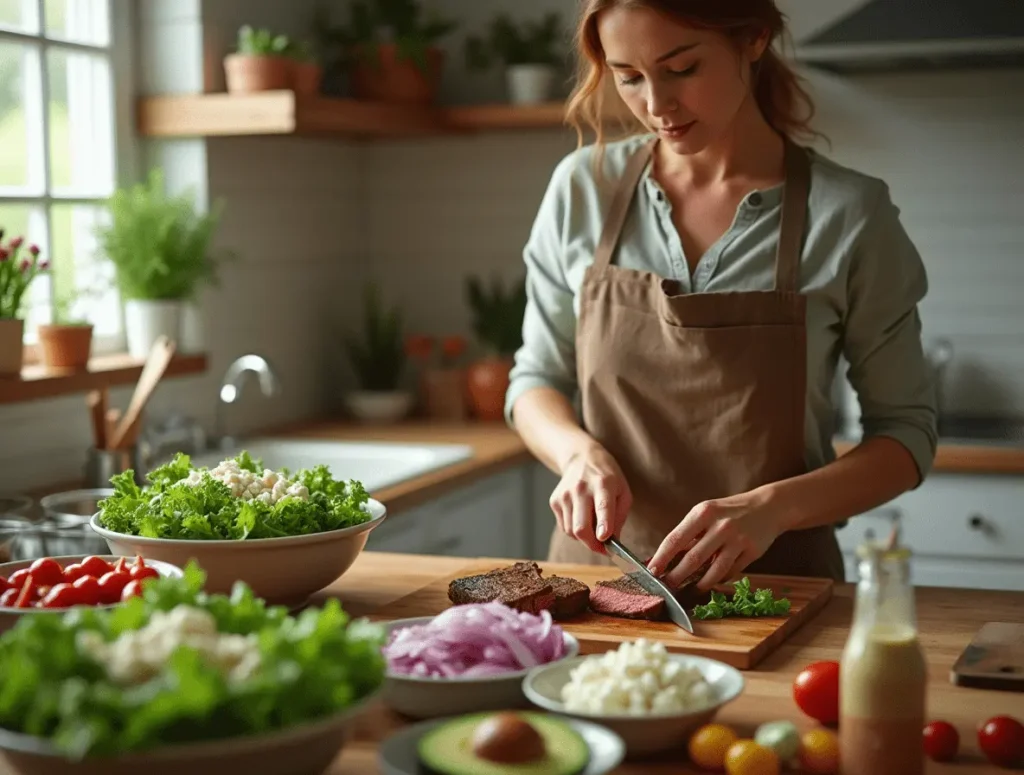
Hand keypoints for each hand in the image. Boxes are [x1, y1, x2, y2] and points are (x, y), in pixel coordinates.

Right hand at [550, 443, 631, 553]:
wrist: (581, 458)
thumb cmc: (607, 477)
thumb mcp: (623, 492)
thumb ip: (619, 518)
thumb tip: (613, 542)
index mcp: (603, 484)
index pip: (602, 507)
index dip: (603, 524)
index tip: (605, 538)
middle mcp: (581, 489)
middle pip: (581, 527)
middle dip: (592, 545)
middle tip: (603, 548)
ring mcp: (565, 495)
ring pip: (571, 532)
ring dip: (584, 537)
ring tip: (593, 526)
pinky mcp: (555, 501)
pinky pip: (564, 527)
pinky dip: (574, 530)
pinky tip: (582, 518)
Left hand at [647, 487, 787, 589]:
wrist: (769, 507)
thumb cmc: (730, 511)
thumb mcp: (707, 513)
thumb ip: (689, 533)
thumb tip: (665, 557)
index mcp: (704, 512)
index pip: (675, 538)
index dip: (661, 557)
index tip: (651, 571)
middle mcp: (721, 526)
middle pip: (693, 558)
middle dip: (676, 576)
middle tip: (666, 587)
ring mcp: (738, 540)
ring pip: (714, 571)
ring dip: (698, 585)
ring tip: (687, 590)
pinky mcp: (752, 552)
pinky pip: (731, 572)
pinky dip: (718, 579)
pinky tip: (710, 582)